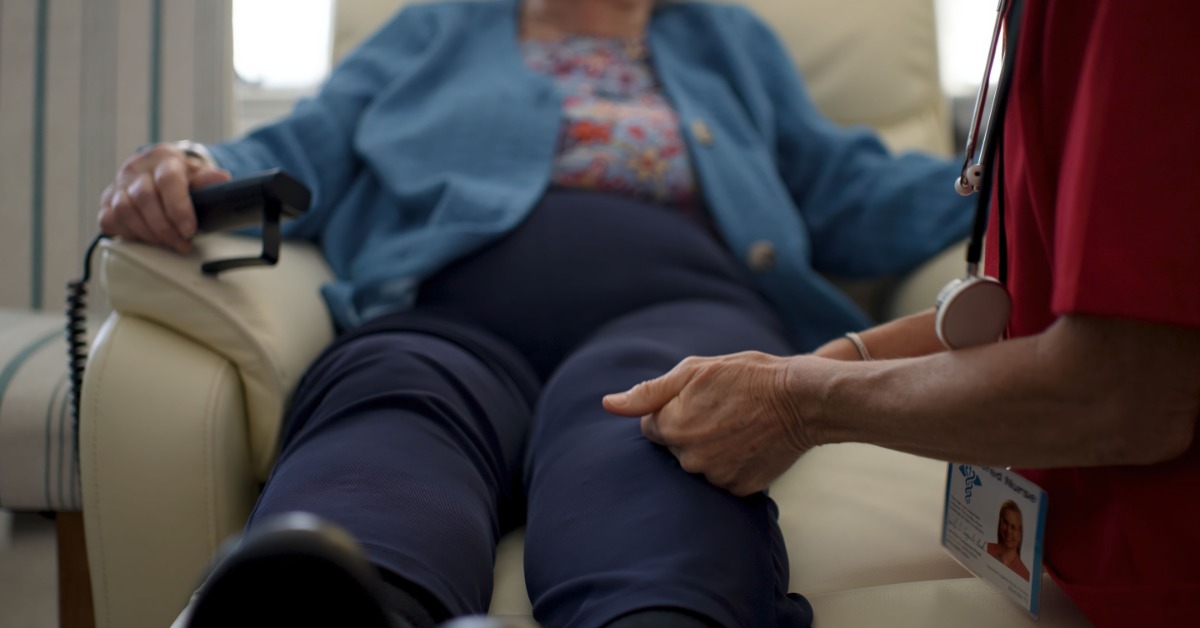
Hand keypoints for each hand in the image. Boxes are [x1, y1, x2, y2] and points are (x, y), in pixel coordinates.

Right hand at [98, 143, 231, 252]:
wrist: (157, 170)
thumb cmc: (181, 175)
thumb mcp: (199, 173)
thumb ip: (208, 179)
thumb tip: (221, 179)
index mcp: (164, 158)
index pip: (168, 181)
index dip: (179, 208)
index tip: (189, 230)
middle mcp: (137, 168)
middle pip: (145, 199)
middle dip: (165, 228)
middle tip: (182, 244)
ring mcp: (119, 183)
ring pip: (125, 211)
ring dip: (148, 233)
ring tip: (168, 243)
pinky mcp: (107, 200)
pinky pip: (109, 220)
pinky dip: (127, 233)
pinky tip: (146, 239)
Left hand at [602, 351, 812, 495]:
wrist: (802, 400)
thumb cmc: (747, 377)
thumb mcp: (694, 371)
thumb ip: (647, 392)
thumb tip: (607, 405)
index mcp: (672, 427)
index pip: (652, 427)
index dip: (672, 410)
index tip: (698, 400)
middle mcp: (689, 459)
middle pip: (675, 448)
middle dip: (690, 431)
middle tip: (722, 411)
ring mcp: (716, 477)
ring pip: (699, 465)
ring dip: (711, 449)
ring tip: (738, 426)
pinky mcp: (741, 490)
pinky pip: (725, 478)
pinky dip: (733, 464)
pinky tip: (749, 444)